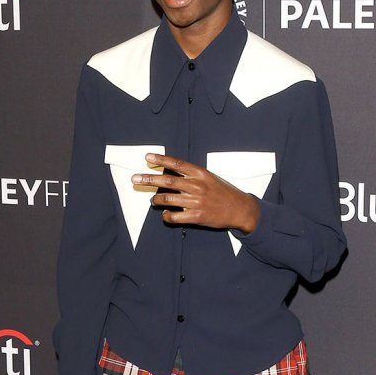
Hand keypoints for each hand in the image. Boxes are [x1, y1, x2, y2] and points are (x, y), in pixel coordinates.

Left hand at [133, 154, 259, 232]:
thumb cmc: (224, 192)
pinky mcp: (197, 216)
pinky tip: (166, 214)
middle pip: (167, 181)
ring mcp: (196, 202)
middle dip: (149, 179)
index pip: (177, 164)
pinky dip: (166, 216)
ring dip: (156, 200)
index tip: (148, 157)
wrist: (240, 209)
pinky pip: (175, 217)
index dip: (161, 160)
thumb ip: (192, 175)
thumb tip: (172, 173)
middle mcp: (197, 186)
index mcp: (201, 174)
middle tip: (135, 179)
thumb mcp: (210, 178)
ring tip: (153, 201)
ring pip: (168, 199)